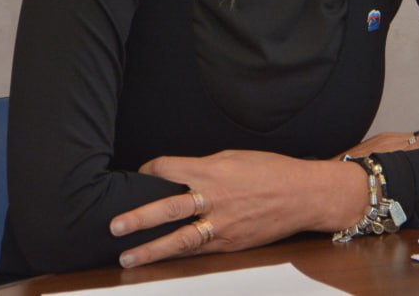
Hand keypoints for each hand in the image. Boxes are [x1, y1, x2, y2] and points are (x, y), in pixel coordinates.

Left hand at [108, 150, 365, 267]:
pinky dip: (178, 254)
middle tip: (115, 226)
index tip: (141, 174)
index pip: (170, 169)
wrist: (303, 195)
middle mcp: (214, 198)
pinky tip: (162, 260)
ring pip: (180, 239)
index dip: (150, 170)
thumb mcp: (235, 158)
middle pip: (169, 208)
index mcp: (214, 170)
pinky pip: (199, 250)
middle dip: (139, 218)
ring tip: (127, 258)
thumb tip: (182, 175)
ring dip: (152, 250)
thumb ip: (206, 168)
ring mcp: (222, 224)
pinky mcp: (230, 243)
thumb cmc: (271, 171)